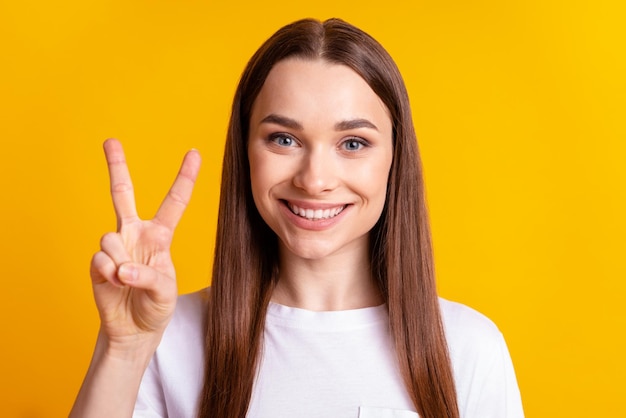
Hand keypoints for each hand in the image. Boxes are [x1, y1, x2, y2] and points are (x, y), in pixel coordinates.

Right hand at [90, 139, 200, 349]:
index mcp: (159, 235)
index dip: (184, 177)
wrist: (135, 330)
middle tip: (110, 140)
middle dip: (116, 166)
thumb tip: (122, 268)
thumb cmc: (157, 305)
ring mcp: (115, 246)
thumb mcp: (166, 291)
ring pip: (110, 236)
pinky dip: (109, 274)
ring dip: (121, 260)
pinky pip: (100, 258)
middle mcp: (135, 234)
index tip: (194, 152)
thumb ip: (149, 277)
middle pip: (123, 194)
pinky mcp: (97, 262)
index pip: (174, 202)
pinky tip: (114, 284)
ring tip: (127, 280)